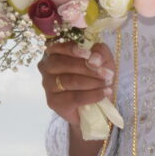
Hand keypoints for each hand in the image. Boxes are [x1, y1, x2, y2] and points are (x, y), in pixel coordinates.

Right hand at [39, 39, 116, 155]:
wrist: (94, 110)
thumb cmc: (97, 79)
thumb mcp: (102, 62)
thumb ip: (100, 53)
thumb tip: (96, 55)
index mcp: (55, 52)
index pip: (58, 45)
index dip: (74, 49)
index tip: (91, 55)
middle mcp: (46, 67)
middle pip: (63, 63)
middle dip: (87, 67)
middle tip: (108, 74)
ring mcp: (47, 86)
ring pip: (68, 80)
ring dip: (91, 82)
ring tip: (108, 85)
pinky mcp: (54, 103)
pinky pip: (72, 97)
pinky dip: (91, 95)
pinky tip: (104, 94)